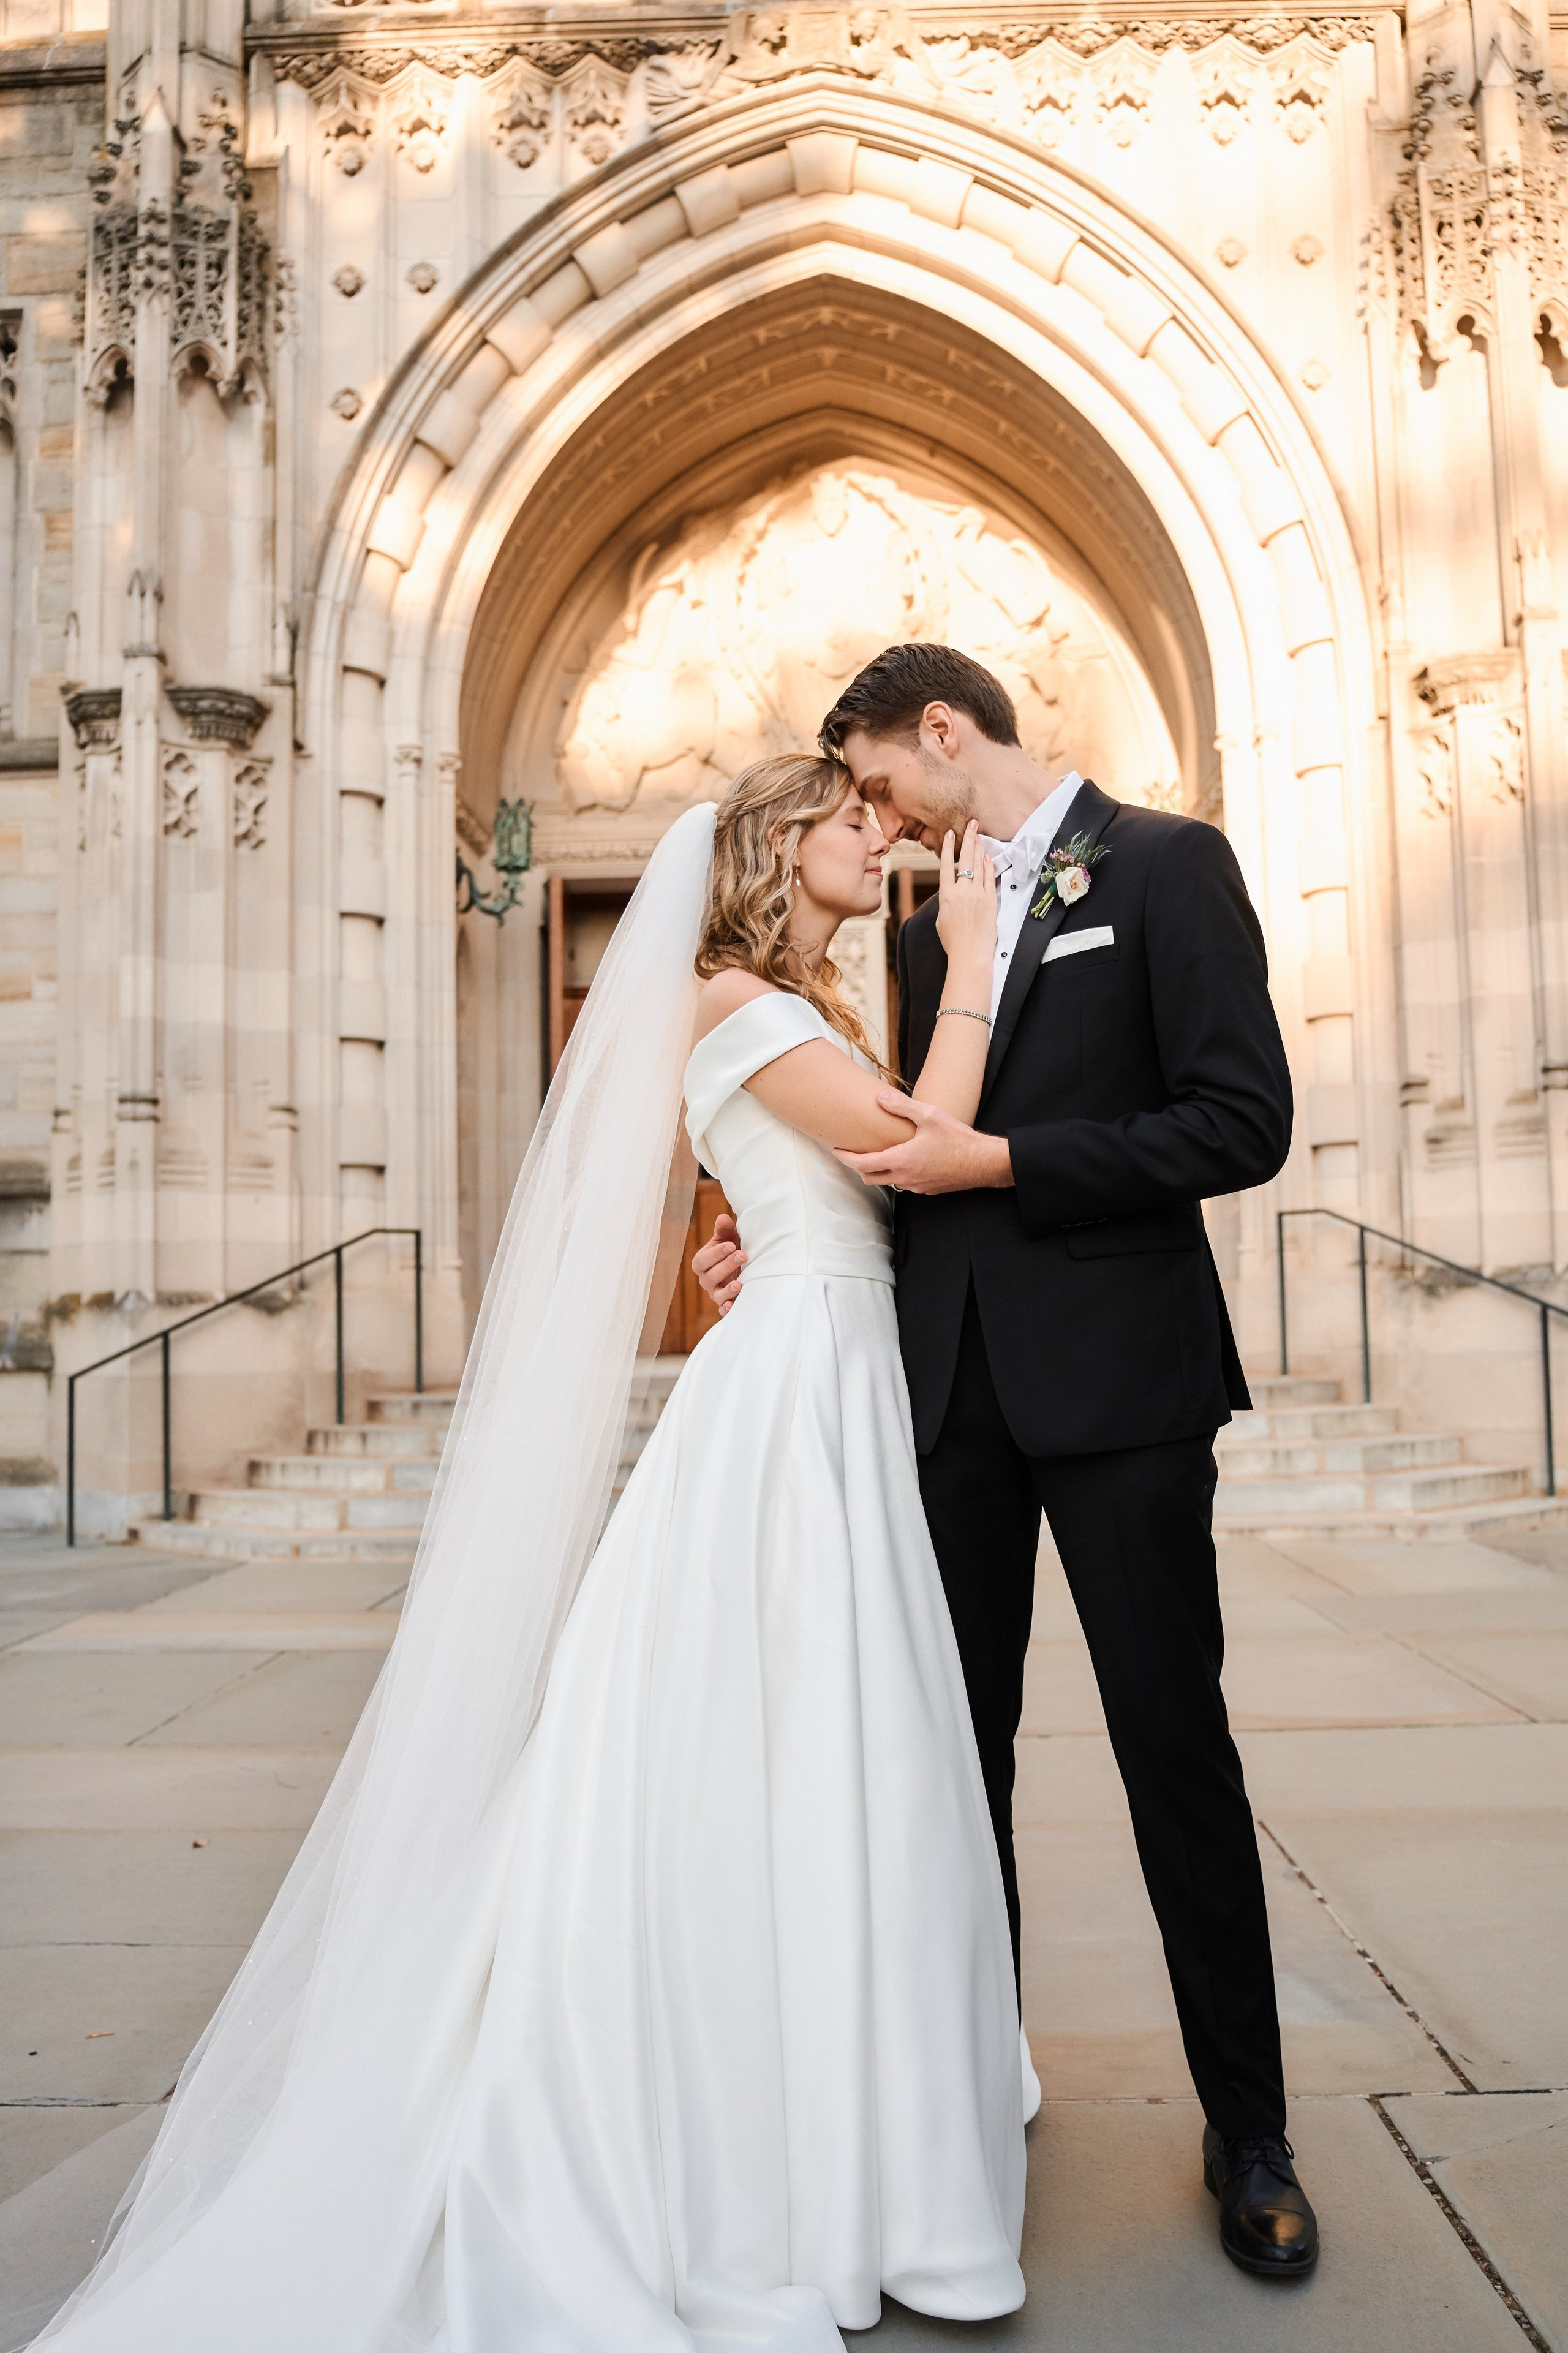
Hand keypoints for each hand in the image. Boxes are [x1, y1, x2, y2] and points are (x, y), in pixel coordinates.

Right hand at [692, 1212, 745, 1313]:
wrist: (746, 1264)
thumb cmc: (734, 1248)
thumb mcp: (729, 1238)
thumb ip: (724, 1230)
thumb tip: (723, 1218)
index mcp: (702, 1262)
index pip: (704, 1259)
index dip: (717, 1253)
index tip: (731, 1245)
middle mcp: (706, 1279)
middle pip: (710, 1276)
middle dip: (726, 1266)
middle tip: (743, 1255)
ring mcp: (715, 1293)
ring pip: (716, 1294)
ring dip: (727, 1290)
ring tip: (739, 1284)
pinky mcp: (725, 1303)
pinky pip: (723, 1310)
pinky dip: (727, 1309)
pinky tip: (733, 1306)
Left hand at [835, 1094, 1012, 1193]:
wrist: (983, 1163)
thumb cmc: (958, 1139)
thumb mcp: (929, 1116)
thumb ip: (901, 1107)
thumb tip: (880, 1097)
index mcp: (901, 1160)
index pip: (862, 1164)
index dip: (846, 1157)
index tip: (837, 1150)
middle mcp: (905, 1177)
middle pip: (870, 1177)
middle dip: (859, 1166)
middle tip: (855, 1152)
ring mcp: (917, 1186)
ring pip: (887, 1183)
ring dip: (878, 1171)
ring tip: (878, 1155)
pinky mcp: (928, 1189)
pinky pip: (905, 1185)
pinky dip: (897, 1175)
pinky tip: (905, 1161)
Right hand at [934, 819, 996, 979]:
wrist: (969, 953)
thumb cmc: (953, 941)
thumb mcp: (941, 919)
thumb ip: (947, 901)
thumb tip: (953, 892)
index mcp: (946, 895)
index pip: (947, 865)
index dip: (949, 847)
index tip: (951, 834)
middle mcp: (962, 891)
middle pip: (965, 859)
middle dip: (969, 839)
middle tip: (971, 823)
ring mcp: (978, 894)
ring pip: (978, 866)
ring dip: (979, 848)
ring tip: (979, 834)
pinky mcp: (990, 901)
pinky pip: (989, 878)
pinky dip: (988, 866)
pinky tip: (987, 857)